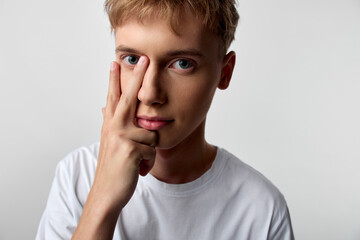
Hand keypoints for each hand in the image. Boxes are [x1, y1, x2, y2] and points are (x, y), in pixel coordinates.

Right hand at [95, 56, 155, 210]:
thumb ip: (111, 123)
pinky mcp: (130, 150)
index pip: (113, 97)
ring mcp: (121, 138)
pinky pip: (152, 150)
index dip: (114, 79)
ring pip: (151, 133)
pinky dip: (149, 162)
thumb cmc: (114, 167)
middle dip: (136, 77)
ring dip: (149, 152)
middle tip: (144, 59)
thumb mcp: (111, 143)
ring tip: (137, 161)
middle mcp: (114, 127)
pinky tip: (138, 169)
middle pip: (128, 98)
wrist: (108, 192)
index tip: (116, 62)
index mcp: (110, 124)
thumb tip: (104, 106)